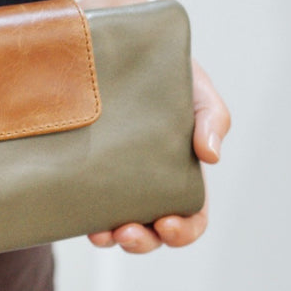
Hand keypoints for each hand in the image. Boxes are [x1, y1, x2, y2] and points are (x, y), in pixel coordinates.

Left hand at [88, 59, 229, 253]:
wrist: (115, 49)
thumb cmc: (166, 73)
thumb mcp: (195, 88)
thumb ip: (211, 117)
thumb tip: (211, 156)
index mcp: (183, 172)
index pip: (192, 216)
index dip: (183, 231)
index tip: (167, 224)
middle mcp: (150, 185)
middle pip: (152, 232)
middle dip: (142, 241)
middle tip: (127, 232)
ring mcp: (115, 182)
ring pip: (116, 228)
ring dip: (112, 239)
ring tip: (102, 233)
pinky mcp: (84, 173)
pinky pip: (84, 206)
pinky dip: (84, 219)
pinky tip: (79, 217)